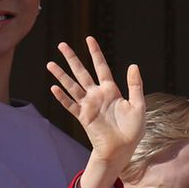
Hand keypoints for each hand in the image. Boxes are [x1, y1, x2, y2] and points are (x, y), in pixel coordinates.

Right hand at [47, 36, 144, 187]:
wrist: (122, 148)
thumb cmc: (132, 129)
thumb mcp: (138, 105)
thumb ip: (135, 85)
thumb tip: (133, 65)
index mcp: (111, 90)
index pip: (101, 67)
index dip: (95, 53)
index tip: (89, 38)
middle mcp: (97, 95)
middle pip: (82, 72)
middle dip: (72, 58)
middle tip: (62, 45)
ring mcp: (88, 105)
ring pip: (72, 86)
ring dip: (61, 75)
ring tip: (50, 64)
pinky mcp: (83, 117)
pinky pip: (70, 105)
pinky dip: (62, 97)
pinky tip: (54, 88)